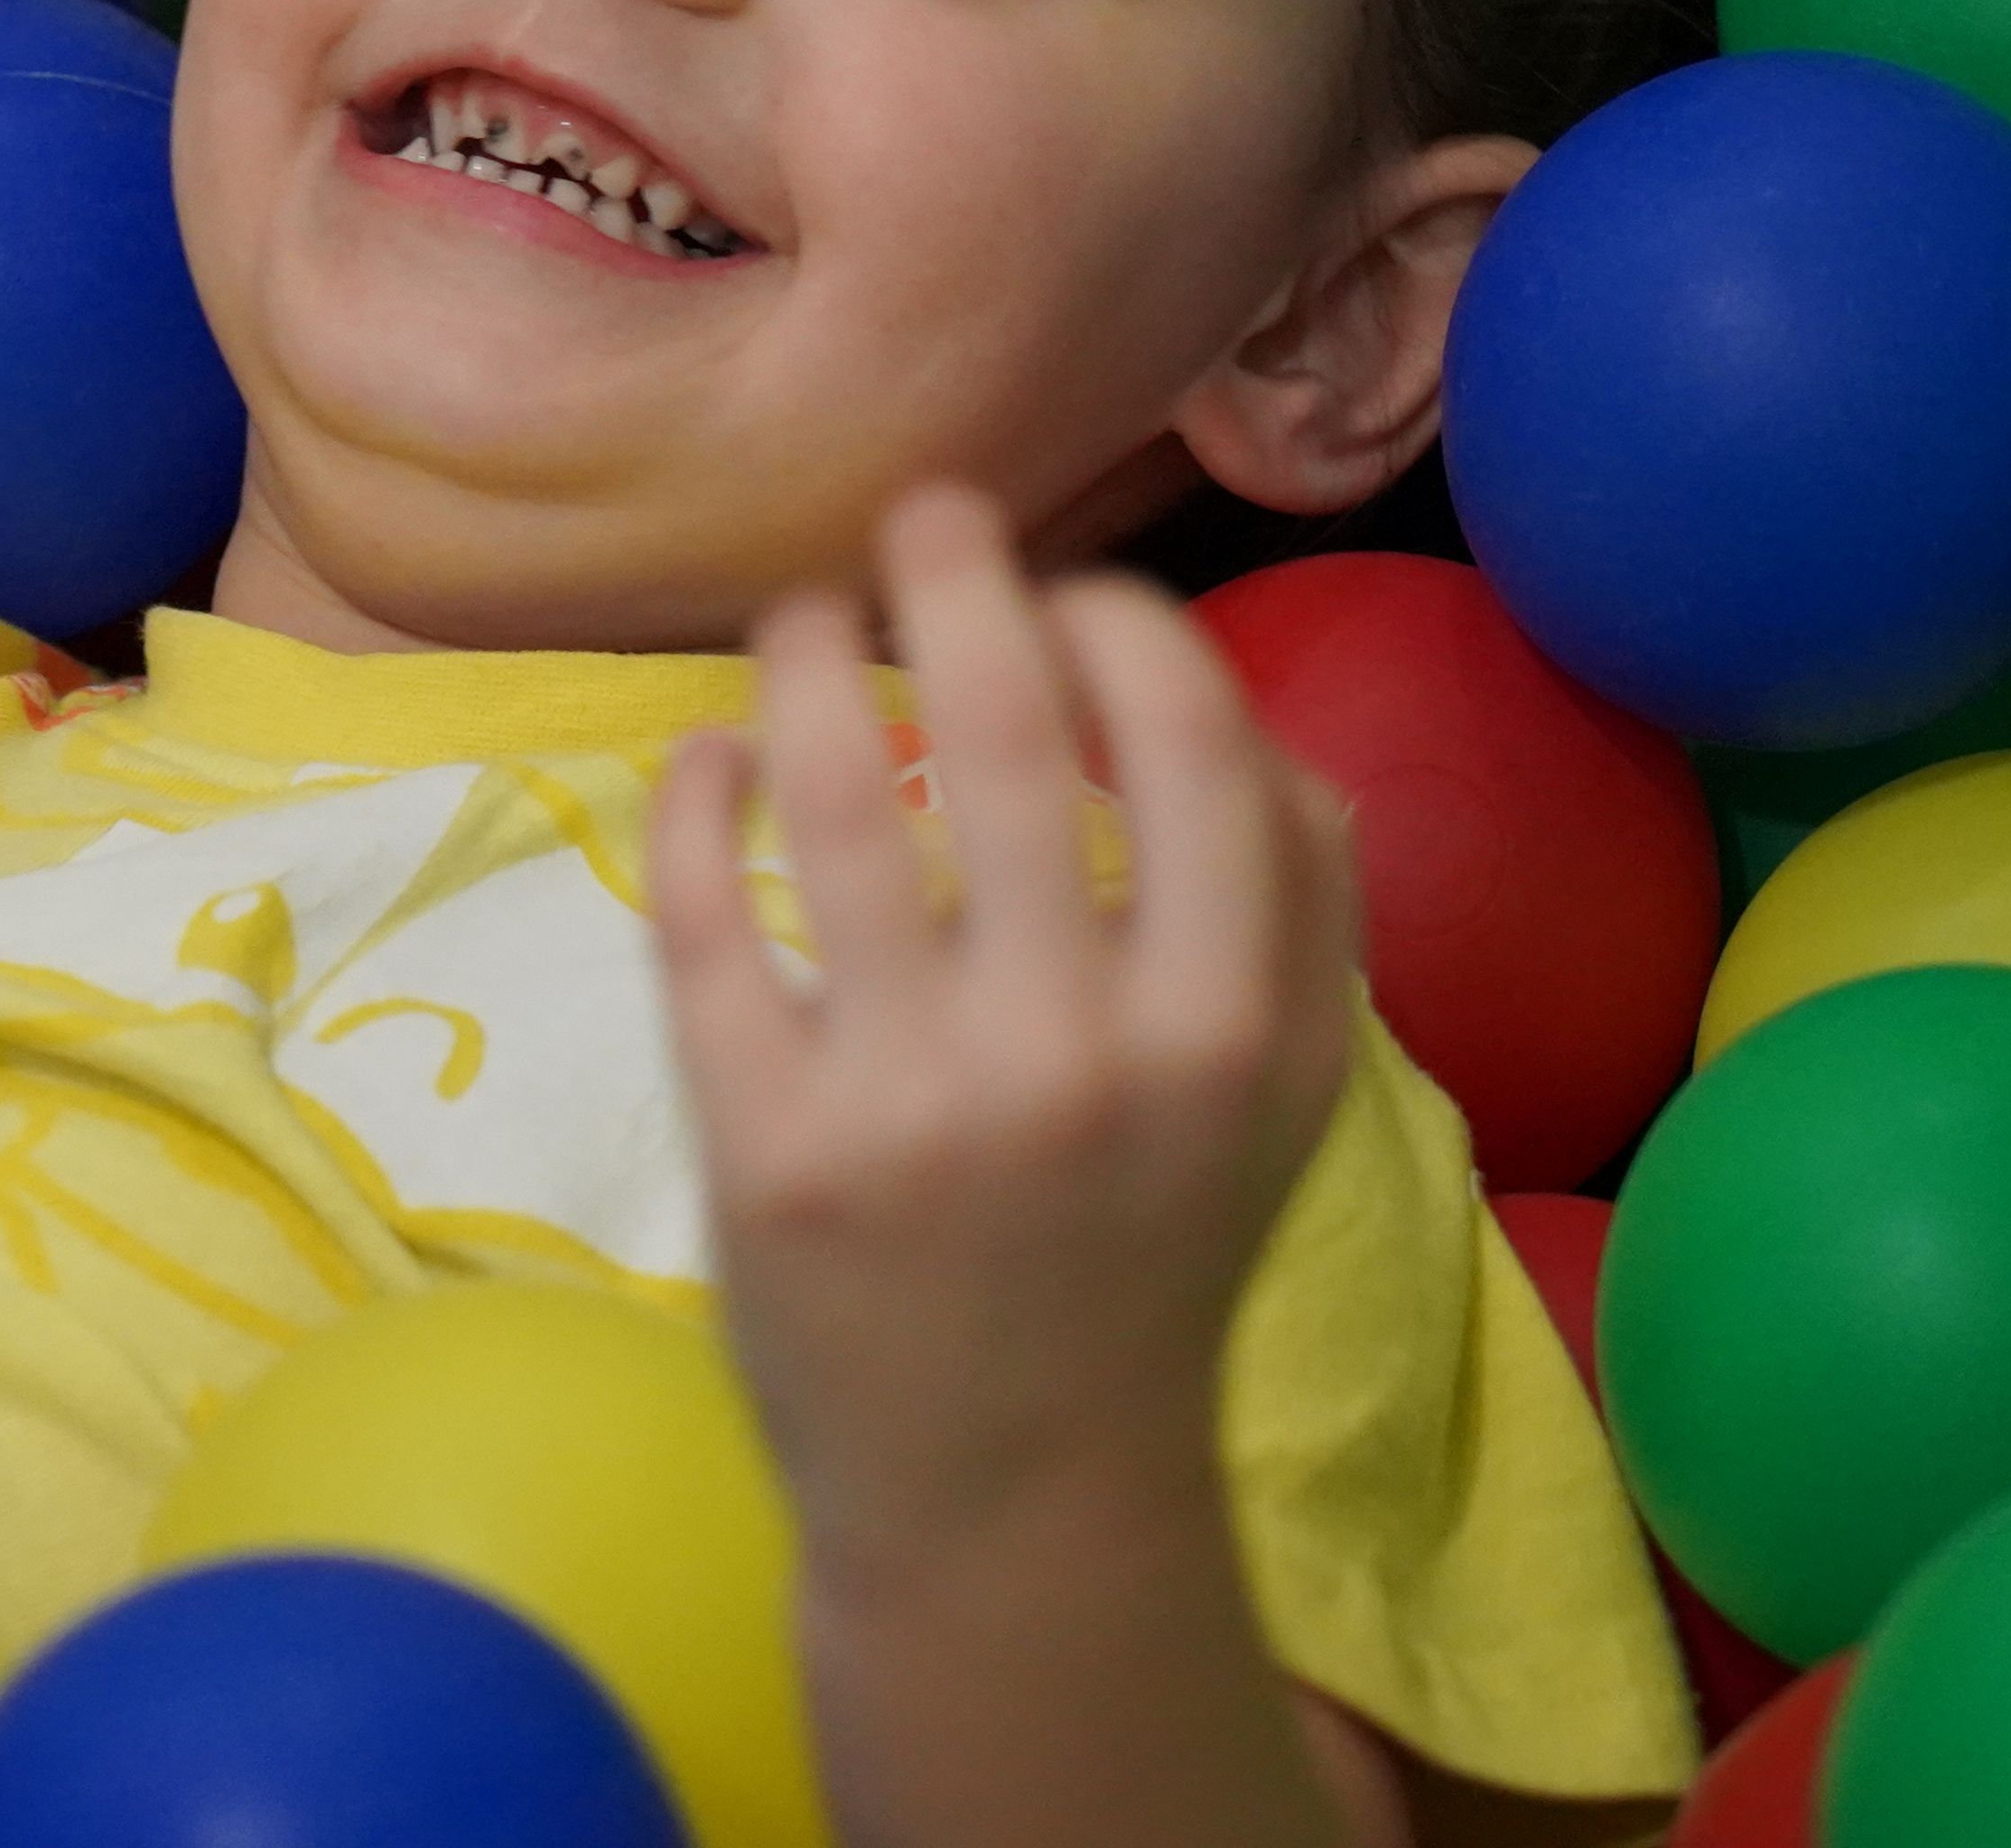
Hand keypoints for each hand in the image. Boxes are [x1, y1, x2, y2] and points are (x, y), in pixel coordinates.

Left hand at [649, 483, 1361, 1549]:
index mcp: (1236, 1031)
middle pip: (1015, 735)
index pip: (1197, 743)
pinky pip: (710, 922)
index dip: (1124, 626)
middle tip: (922, 510)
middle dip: (957, 576)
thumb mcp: (1290, 1099)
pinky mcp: (765, 1152)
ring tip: (797, 612)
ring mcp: (912, 1104)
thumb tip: (1247, 713)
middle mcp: (1083, 1057)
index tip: (1072, 594)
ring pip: (840, 798)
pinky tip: (716, 754)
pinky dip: (705, 799)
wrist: (1017, 1501)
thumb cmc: (1153, 1250)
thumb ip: (1305, 906)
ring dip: (804, 661)